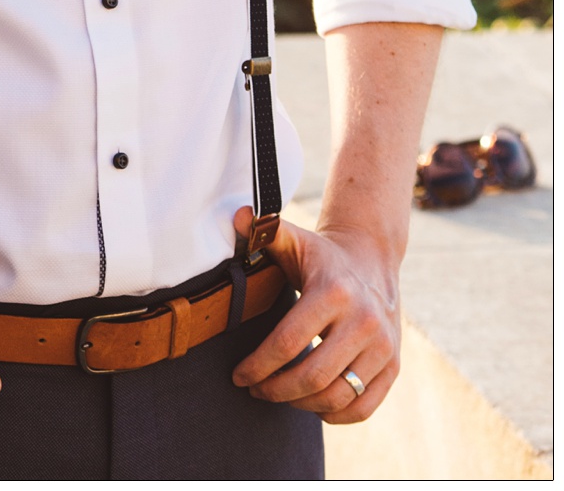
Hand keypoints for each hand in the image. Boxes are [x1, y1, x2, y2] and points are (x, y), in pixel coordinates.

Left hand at [230, 207, 400, 422]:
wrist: (372, 259)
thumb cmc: (321, 256)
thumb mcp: (294, 241)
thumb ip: (264, 232)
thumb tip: (237, 216)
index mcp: (334, 292)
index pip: (289, 342)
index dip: (259, 365)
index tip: (239, 376)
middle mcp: (364, 321)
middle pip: (313, 376)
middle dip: (276, 390)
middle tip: (255, 390)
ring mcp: (383, 347)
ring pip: (338, 397)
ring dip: (302, 404)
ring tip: (279, 394)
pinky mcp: (394, 366)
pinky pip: (363, 407)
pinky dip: (334, 415)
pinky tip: (312, 403)